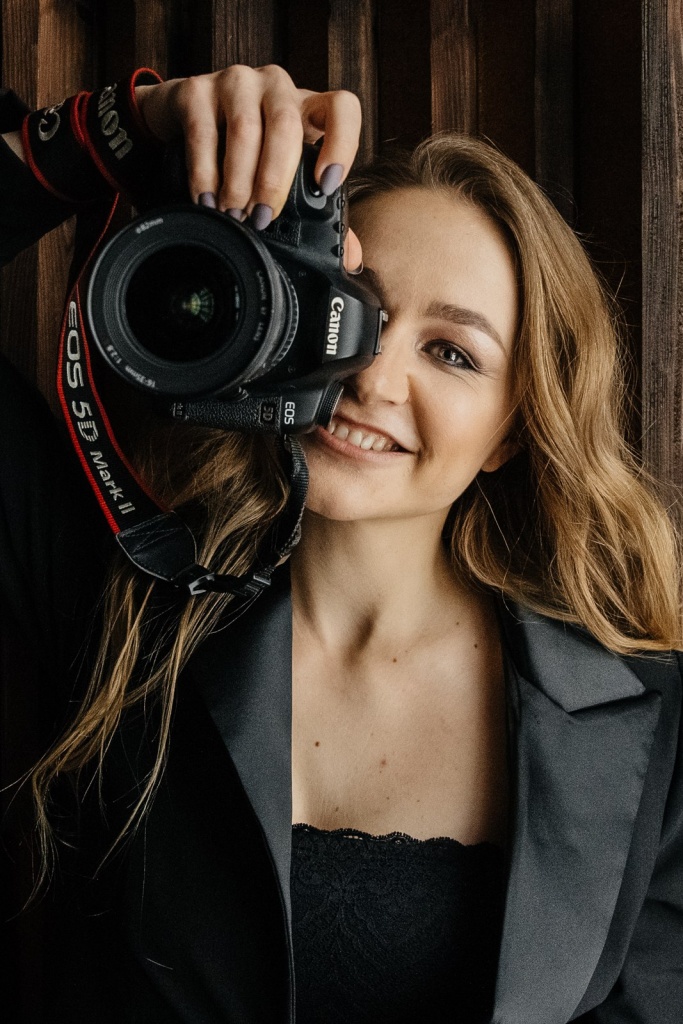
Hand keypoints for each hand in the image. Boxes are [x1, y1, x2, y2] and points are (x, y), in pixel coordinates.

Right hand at [135, 65, 362, 270]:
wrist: (183, 119)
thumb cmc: (246, 150)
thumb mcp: (285, 175)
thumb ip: (318, 211)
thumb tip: (350, 257)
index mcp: (309, 107)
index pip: (342, 108)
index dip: (341, 144)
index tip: (326, 185)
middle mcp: (277, 88)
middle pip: (286, 124)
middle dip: (275, 180)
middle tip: (263, 218)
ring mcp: (237, 82)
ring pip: (245, 129)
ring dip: (239, 181)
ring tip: (234, 214)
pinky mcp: (196, 89)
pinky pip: (203, 133)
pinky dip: (205, 173)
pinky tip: (206, 199)